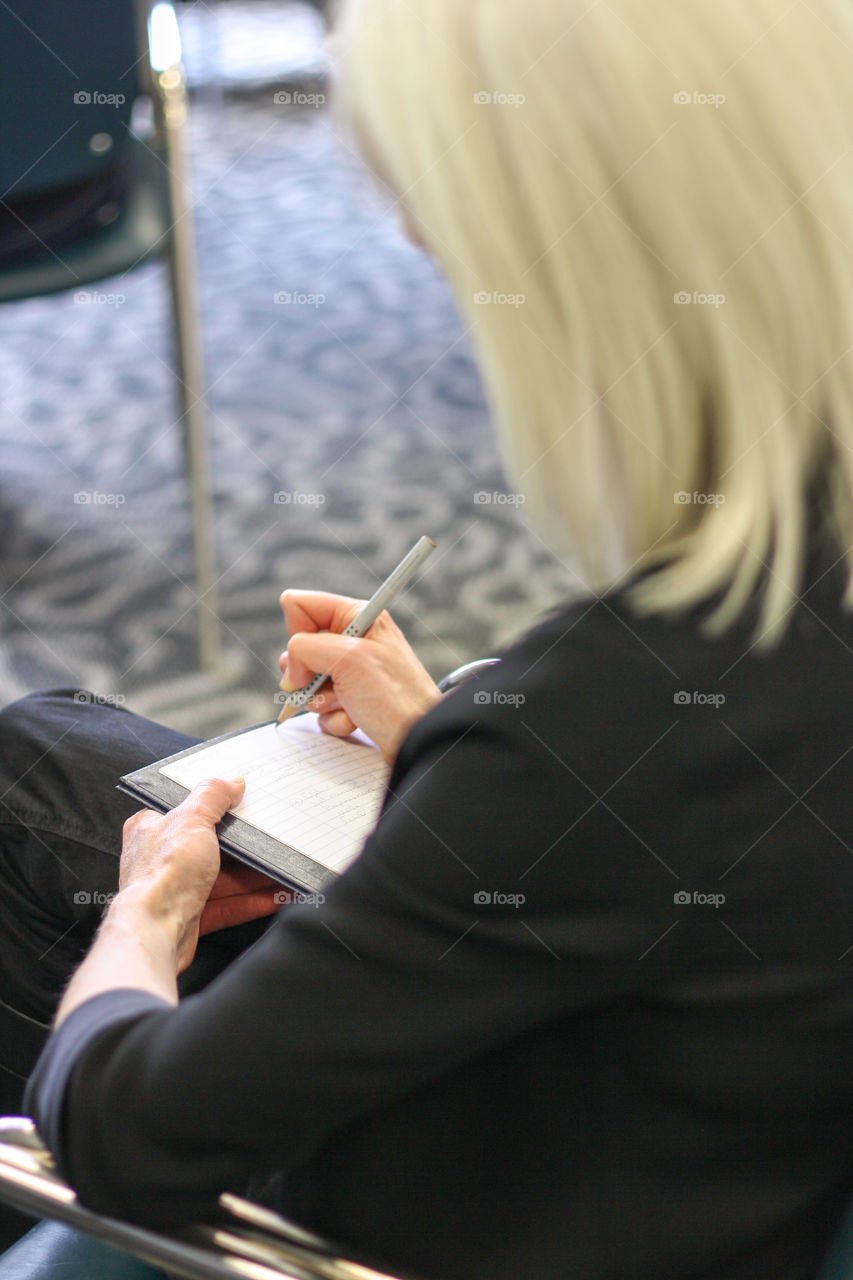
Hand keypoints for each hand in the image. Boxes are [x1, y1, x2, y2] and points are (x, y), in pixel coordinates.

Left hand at [119, 779, 281, 971]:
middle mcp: (162, 858)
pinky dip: (252, 901)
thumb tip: (230, 783)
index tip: (245, 806)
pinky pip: (228, 905)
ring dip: (254, 876)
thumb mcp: (191, 819)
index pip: (189, 810)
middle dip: (245, 848)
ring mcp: (177, 889)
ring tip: (281, 870)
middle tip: (271, 840)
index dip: (218, 807)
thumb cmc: (160, 876)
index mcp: (153, 827)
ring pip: (224, 879)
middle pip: (212, 847)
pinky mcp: (191, 917)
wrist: (153, 933)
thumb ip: (212, 796)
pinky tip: (273, 896)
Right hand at [279, 590, 441, 762]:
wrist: (417, 742)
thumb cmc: (396, 697)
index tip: (314, 655)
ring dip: (322, 700)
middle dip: (307, 673)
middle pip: (301, 648)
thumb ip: (306, 648)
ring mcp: (353, 672)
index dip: (298, 633)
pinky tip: (355, 720)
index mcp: (358, 617)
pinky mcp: (352, 699)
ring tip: (349, 704)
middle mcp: (355, 640)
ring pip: (309, 681)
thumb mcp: (348, 659)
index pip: (302, 607)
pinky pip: (322, 706)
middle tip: (329, 683)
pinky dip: (334, 717)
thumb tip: (289, 665)